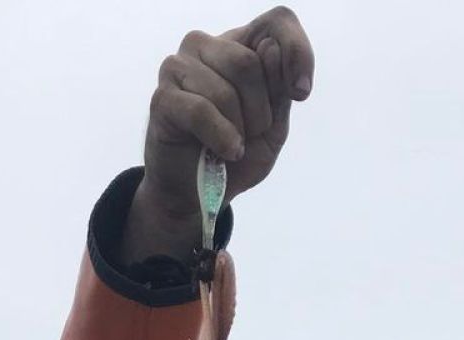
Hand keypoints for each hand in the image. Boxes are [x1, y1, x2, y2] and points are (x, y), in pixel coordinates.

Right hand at [122, 8, 314, 260]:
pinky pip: (201, 111)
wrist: (199, 194)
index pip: (277, 22)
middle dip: (260, 111)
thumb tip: (273, 52)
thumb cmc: (235, 154)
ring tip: (231, 146)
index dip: (296, 51)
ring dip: (238, 130)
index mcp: (240, 46)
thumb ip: (278, 89)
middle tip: (250, 135)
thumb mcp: (272, 126)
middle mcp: (207, 46)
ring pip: (225, 90)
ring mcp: (179, 67)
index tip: (301, 93)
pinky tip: (225, 152)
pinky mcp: (163, 98)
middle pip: (249, 62)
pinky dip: (221, 138)